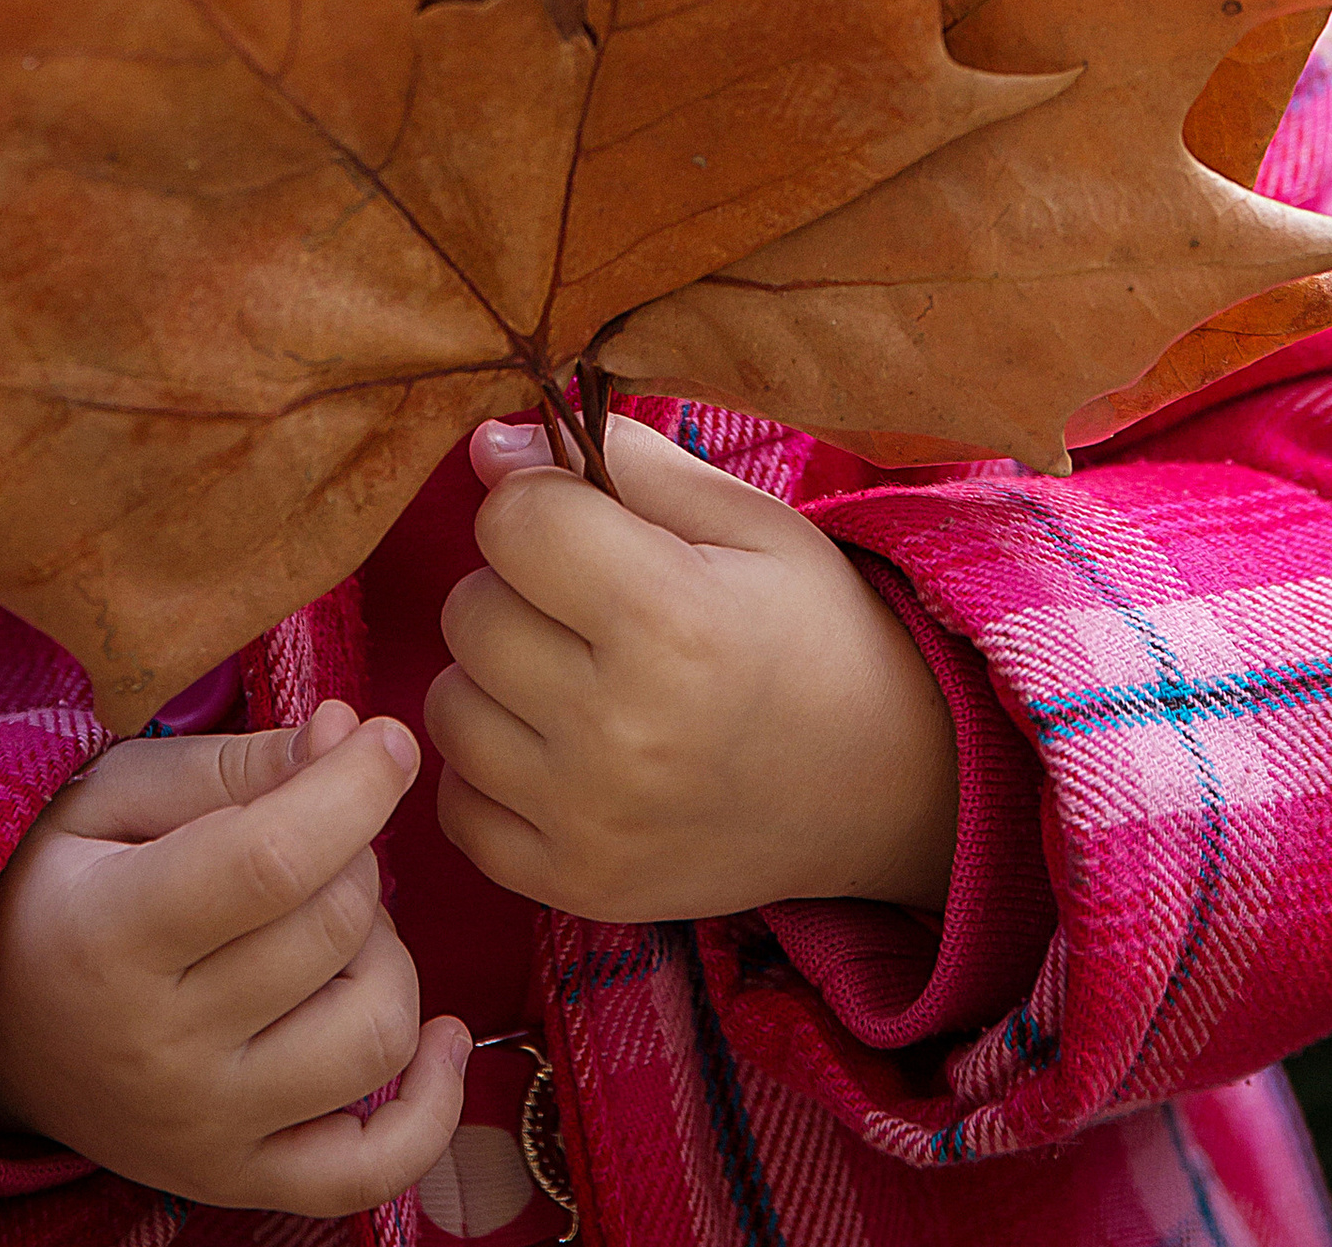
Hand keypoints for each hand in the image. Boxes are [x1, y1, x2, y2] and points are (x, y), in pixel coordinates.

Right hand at [0, 700, 468, 1210]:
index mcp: (112, 935)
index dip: (353, 787)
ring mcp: (203, 1130)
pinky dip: (431, 1107)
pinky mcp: (237, 1183)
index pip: (273, 860)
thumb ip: (232, 762)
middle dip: (358, 855)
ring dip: (387, 956)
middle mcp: (160, 1050)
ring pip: (374, 1036)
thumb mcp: (112, 793)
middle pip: (334, 934)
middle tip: (320, 833)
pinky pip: (371, 1171)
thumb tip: (346, 733)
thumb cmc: (55, 881)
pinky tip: (437, 1033)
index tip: (385, 740)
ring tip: (338, 925)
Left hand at [427, 415, 959, 924]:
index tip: (581, 521)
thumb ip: (621, 463)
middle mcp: (622, 728)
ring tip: (571, 674)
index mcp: (672, 618)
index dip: (537, 501)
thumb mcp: (746, 520)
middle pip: (470, 612)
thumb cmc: (809, 629)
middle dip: (514, 586)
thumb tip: (488, 445)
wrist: (883, 783)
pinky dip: (489, 772)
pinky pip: (458, 807)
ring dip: (493, 678)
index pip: (513, 521)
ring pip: (448, 707)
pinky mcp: (576, 886)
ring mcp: (592, 820)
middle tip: (587, 603)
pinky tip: (556, 749)